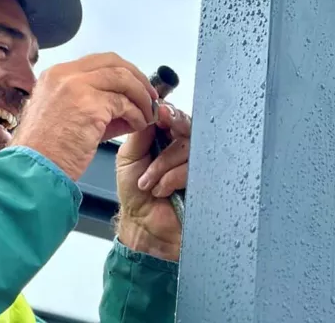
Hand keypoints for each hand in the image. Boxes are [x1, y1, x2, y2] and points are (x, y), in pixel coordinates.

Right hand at [11, 53, 157, 180]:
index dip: (123, 71)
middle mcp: (64, 74)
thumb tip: (127, 106)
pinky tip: (139, 125)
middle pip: (114, 63)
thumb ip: (94, 105)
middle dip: (138, 78)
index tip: (137, 85)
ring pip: (123, 79)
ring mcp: (76, 86)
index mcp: (55, 75)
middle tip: (150, 96)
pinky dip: (136, 114)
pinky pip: (124, 103)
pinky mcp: (89, 105)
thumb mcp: (67, 117)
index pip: (98, 61)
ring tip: (148, 114)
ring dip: (141, 97)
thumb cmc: (47, 150)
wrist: (33, 169)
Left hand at [115, 102, 190, 261]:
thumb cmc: (135, 192)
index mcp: (166, 138)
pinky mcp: (204, 181)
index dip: (169, 112)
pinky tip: (161, 191)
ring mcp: (195, 164)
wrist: (142, 224)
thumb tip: (151, 109)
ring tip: (147, 183)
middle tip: (164, 126)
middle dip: (174, 126)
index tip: (161, 112)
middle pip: (188, 125)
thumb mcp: (129, 156)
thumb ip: (140, 132)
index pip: (174, 116)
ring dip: (162, 164)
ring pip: (188, 147)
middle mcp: (183, 148)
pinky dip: (171, 178)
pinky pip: (191, 169)